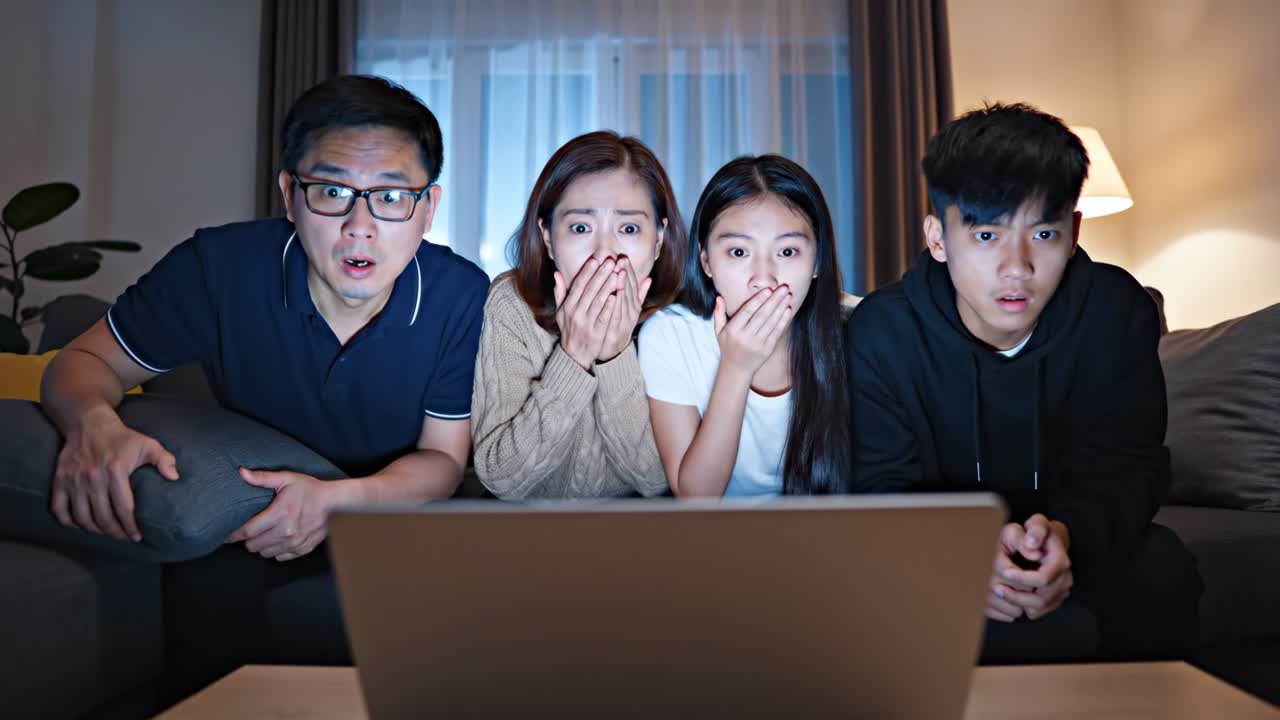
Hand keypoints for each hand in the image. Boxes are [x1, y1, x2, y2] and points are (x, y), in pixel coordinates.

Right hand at [51, 412, 178, 541]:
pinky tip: (81, 525)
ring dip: (95, 530)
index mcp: (116, 470)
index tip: (137, 536)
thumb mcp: (147, 444)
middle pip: (103, 517)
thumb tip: (174, 478)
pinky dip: (69, 522)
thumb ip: (164, 459)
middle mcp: (93, 478)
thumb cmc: (122, 437)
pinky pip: (59, 509)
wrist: (88, 423)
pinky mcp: (59, 480)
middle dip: (115, 533)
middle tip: (124, 537)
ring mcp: (73, 480)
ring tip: (107, 532)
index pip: (124, 508)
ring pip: (82, 517)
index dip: (131, 526)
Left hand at [225, 469, 342, 561]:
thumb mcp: (286, 479)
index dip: (234, 535)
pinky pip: (280, 557)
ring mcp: (295, 543)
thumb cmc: (308, 489)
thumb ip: (262, 478)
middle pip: (254, 546)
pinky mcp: (302, 549)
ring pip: (265, 553)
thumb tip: (241, 472)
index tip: (227, 535)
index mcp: (280, 514)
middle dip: (248, 540)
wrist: (333, 502)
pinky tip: (278, 540)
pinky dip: (276, 551)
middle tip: (251, 531)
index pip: (248, 531)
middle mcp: (287, 532)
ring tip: (264, 535)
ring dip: (262, 546)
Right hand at [553, 257, 620, 369]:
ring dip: (608, 286)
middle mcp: (576, 313)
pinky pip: (603, 317)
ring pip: (598, 302)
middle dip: (601, 274)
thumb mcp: (561, 311)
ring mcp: (586, 323)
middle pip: (590, 290)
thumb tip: (556, 273)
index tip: (596, 259)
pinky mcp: (596, 333)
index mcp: (568, 306)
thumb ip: (560, 292)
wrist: (574, 355)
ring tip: (617, 273)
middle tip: (611, 261)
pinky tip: (616, 295)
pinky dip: (609, 307)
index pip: (578, 285)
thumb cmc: (569, 329)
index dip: (587, 271)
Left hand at [597, 256, 651, 361]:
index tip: (623, 257)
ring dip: (622, 286)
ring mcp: (625, 322)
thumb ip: (638, 294)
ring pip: (624, 301)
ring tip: (619, 272)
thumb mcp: (629, 309)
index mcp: (633, 305)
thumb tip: (648, 278)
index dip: (629, 271)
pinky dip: (616, 305)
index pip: (632, 284)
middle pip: (629, 290)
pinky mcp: (617, 331)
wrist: (611, 351)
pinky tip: (614, 295)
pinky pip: (617, 316)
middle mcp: (631, 312)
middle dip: (625, 273)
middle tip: (621, 259)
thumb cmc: (617, 326)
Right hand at [713, 286, 792, 377]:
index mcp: (733, 330)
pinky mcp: (767, 349)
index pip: (747, 312)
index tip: (768, 289)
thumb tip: (719, 297)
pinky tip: (788, 309)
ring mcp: (758, 344)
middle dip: (774, 300)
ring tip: (788, 295)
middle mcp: (745, 337)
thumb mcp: (719, 331)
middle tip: (784, 288)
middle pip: (762, 315)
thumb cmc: (728, 346)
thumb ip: (718, 313)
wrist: (737, 369)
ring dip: (781, 308)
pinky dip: (783, 320)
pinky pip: (777, 332)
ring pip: (771, 323)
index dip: (758, 300)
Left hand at [986, 515, 1073, 622]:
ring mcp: (1061, 590)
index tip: (1005, 572)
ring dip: (1017, 603)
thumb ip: (1035, 531)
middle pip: (1041, 598)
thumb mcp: (1036, 524)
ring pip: (1039, 608)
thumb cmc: (1038, 532)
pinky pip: (1038, 611)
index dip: (1022, 578)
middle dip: (1016, 595)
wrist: (1048, 541)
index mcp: (1060, 561)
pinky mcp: (1055, 599)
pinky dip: (1023, 607)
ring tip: (999, 592)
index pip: (1043, 578)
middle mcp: (1065, 578)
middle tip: (996, 588)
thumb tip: (1032, 545)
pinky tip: (1009, 597)